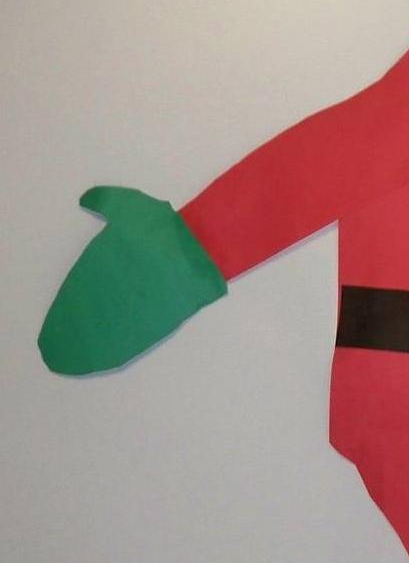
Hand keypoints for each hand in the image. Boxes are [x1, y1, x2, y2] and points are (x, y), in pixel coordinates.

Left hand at [39, 186, 226, 375]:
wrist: (199, 250)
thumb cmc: (163, 227)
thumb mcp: (131, 205)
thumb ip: (104, 201)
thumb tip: (85, 201)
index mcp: (103, 267)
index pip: (78, 294)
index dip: (64, 311)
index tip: (54, 325)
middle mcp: (114, 291)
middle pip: (87, 318)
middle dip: (71, 334)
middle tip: (55, 351)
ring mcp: (134, 309)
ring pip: (105, 333)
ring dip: (87, 349)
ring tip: (73, 361)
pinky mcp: (154, 322)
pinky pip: (129, 340)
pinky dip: (115, 351)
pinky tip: (104, 359)